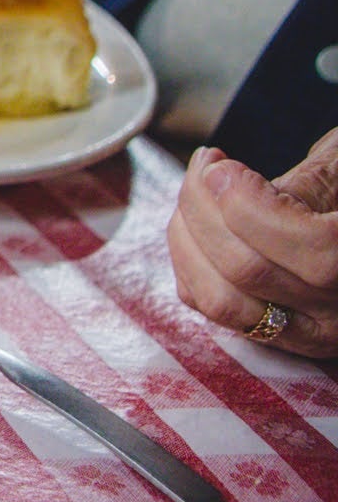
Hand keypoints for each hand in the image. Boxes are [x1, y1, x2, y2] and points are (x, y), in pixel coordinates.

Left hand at [170, 130, 337, 359]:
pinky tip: (194, 224)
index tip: (222, 165)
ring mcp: (308, 334)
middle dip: (204, 209)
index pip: (313, 251)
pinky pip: (210, 306)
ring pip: (222, 299)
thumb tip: (228, 185)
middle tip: (204, 165)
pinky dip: (188, 262)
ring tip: (196, 192)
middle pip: (250, 271)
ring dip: (187, 238)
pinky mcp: (271, 336)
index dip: (249, 205)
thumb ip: (309, 184)